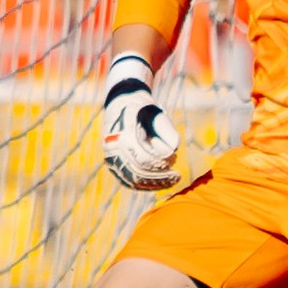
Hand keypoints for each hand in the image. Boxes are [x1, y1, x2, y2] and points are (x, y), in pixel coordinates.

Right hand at [101, 52, 182, 190]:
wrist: (120, 102)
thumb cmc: (141, 106)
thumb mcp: (155, 111)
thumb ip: (166, 128)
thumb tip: (174, 148)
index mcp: (122, 135)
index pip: (142, 159)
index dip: (160, 164)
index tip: (174, 159)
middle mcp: (112, 148)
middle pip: (138, 173)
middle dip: (160, 177)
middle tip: (177, 176)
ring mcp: (111, 157)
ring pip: (133, 180)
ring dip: (155, 184)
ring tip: (172, 181)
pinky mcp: (113, 165)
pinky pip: (129, 181)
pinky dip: (145, 184)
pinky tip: (161, 183)